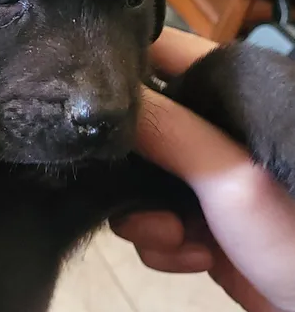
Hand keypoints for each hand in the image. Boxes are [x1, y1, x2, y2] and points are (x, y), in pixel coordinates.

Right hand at [111, 27, 294, 311]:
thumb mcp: (230, 176)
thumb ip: (167, 132)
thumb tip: (98, 102)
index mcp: (228, 91)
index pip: (159, 52)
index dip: (118, 66)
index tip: (81, 97)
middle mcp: (210, 127)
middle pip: (137, 125)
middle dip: (126, 167)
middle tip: (133, 192)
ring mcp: (202, 176)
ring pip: (137, 181)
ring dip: (145, 217)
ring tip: (176, 237)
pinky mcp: (198, 220)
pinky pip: (152, 223)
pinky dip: (165, 245)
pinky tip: (195, 259)